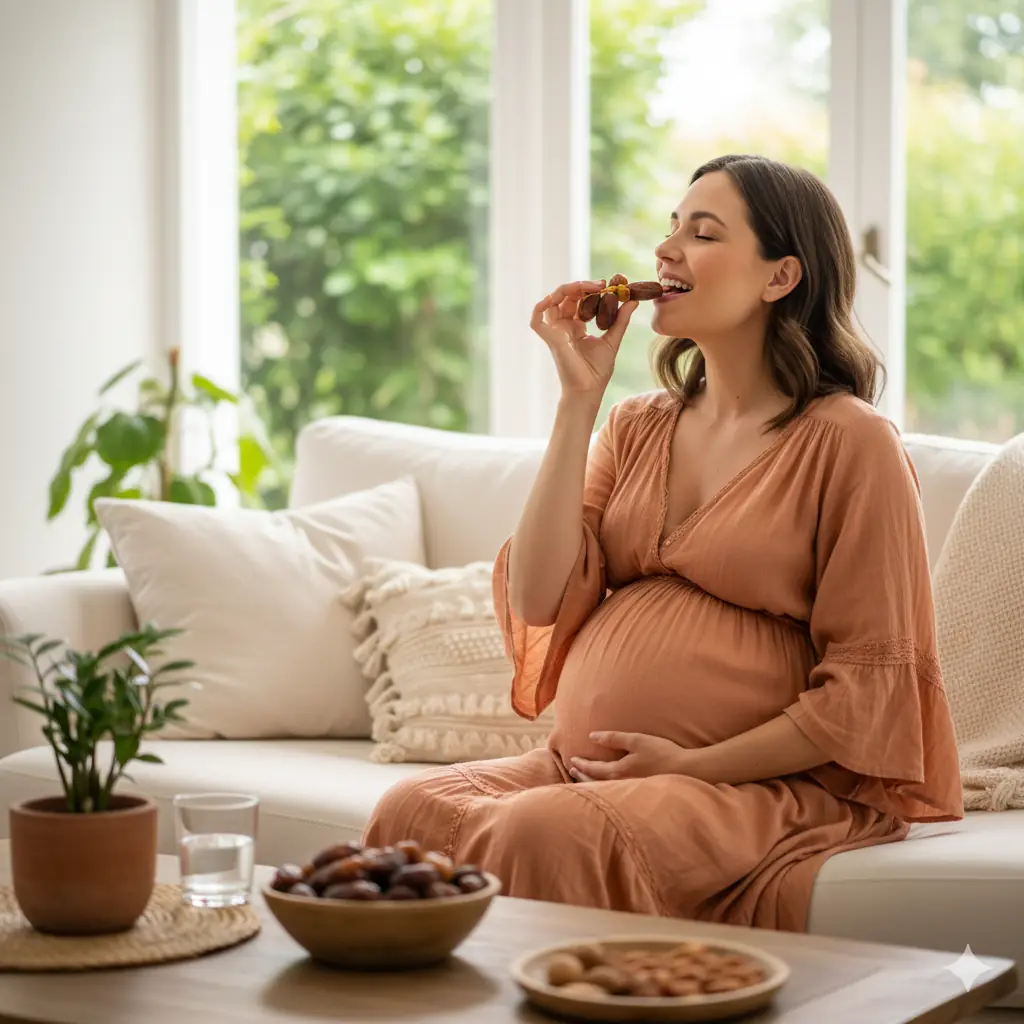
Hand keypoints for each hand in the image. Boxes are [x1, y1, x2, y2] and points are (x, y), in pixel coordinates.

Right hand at [531, 280, 638, 396]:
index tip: (610, 283)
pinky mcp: (550, 339)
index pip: (580, 299)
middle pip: (567, 296)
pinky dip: (540, 306)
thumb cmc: (597, 371)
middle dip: (583, 285)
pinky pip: (536, 319)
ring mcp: (555, 331)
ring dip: (567, 289)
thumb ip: (621, 320)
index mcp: (576, 326)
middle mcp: (564, 326)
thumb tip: (633, 300)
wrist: (588, 390)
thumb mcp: (613, 340)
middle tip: (601, 283)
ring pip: (552, 301)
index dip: (592, 288)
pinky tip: (554, 298)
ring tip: (588, 287)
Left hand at [569, 731, 690, 781]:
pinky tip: (607, 784)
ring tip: (585, 778)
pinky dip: (604, 788)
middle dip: (583, 776)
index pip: (593, 770)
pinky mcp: (639, 793)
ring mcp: (631, 791)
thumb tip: (592, 736)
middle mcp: (622, 785)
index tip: (572, 760)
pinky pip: (615, 792)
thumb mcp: (637, 740)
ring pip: (605, 789)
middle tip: (572, 771)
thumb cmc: (663, 753)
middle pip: (596, 783)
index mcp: (619, 772)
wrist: (687, 771)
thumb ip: (614, 738)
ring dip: (592, 783)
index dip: (581, 765)